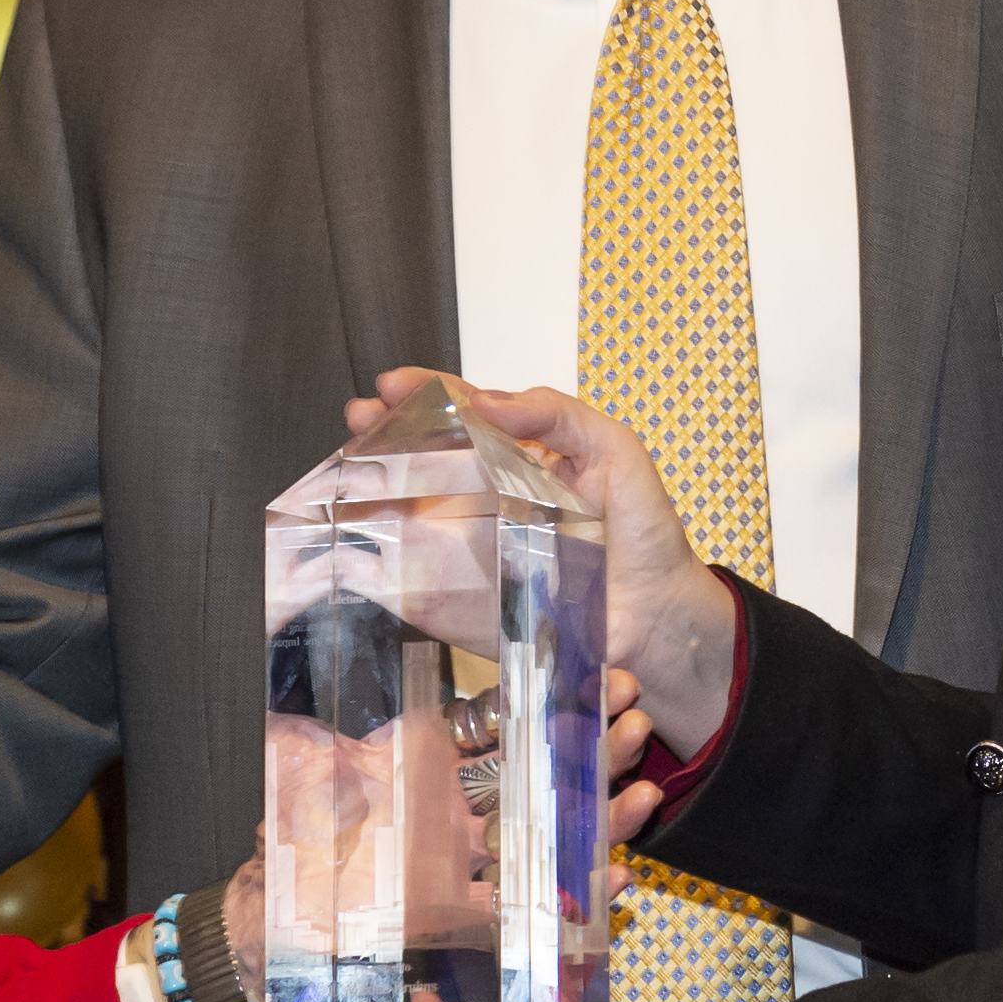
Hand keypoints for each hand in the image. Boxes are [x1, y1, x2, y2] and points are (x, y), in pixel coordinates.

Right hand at [346, 371, 740, 755]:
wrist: (657, 616)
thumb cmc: (644, 531)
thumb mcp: (613, 448)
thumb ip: (554, 413)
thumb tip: (487, 400)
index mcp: (520, 456)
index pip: (463, 415)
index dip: (425, 395)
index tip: (393, 384)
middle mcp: (487, 498)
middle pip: (420, 459)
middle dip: (382, 435)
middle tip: (358, 418)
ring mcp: (470, 548)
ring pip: (404, 512)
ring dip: (367, 489)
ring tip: (345, 468)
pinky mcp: (464, 597)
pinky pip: (411, 577)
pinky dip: (373, 559)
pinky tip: (351, 536)